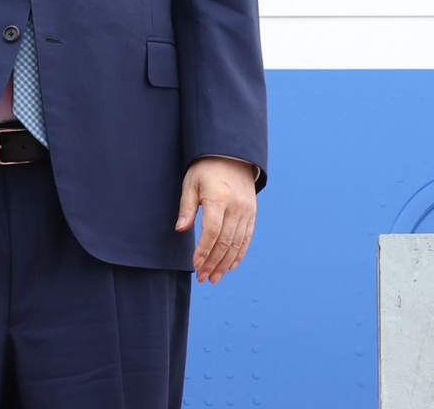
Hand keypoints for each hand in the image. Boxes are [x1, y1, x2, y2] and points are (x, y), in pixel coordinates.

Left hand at [176, 157, 257, 282]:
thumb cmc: (205, 169)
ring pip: (237, 244)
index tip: (195, 264)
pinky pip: (247, 238)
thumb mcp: (190, 183)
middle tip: (202, 277)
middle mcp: (236, 207)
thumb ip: (187, 208)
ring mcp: (247, 211)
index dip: (204, 250)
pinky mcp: (252, 214)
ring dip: (225, 263)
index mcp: (219, 199)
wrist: (232, 155)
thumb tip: (181, 230)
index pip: (212, 231)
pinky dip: (239, 254)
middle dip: (213, 263)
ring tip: (214, 277)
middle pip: (225, 242)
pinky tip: (230, 266)